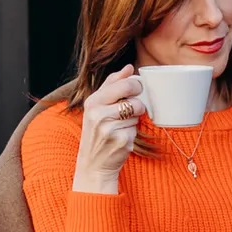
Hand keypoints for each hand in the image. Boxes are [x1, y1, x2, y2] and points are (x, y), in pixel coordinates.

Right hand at [73, 65, 146, 194]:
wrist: (93, 164)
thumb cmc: (97, 131)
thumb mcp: (97, 106)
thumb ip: (112, 84)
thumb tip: (129, 67)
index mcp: (92, 102)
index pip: (122, 84)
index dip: (135, 85)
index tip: (136, 90)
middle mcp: (98, 114)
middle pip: (133, 98)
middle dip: (139, 101)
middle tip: (136, 107)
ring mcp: (110, 128)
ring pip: (137, 113)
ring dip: (134, 118)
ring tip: (121, 125)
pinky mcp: (121, 141)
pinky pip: (137, 128)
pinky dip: (133, 132)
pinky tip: (122, 137)